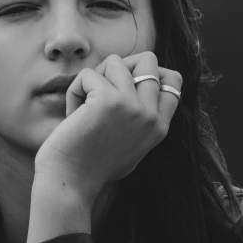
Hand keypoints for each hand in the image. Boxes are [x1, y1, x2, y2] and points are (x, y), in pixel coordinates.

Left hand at [33, 52, 181, 209]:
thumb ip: (140, 116)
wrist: (70, 183)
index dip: (147, 73)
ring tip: (83, 105)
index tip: (123, 88)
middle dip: (120, 67)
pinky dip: (75, 90)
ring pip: (115, 61)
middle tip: (100, 89)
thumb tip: (134, 78)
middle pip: (148, 60)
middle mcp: (152, 115)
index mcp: (160, 127)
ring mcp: (133, 106)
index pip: (172, 80)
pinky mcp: (108, 100)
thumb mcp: (130, 142)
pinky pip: (88, 74)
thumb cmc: (91, 164)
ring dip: (93, 78)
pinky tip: (72, 115)